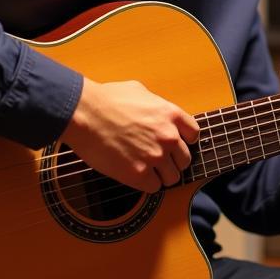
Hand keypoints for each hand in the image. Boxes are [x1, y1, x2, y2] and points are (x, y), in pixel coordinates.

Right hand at [61, 78, 199, 192]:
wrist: (85, 114)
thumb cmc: (107, 99)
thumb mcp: (139, 90)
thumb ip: (155, 104)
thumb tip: (155, 111)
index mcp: (171, 114)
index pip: (194, 134)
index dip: (184, 141)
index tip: (175, 144)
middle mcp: (168, 136)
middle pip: (185, 159)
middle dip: (172, 161)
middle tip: (158, 161)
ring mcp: (155, 156)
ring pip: (172, 177)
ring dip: (161, 176)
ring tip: (147, 171)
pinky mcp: (139, 173)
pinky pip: (154, 188)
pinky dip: (147, 185)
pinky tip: (136, 176)